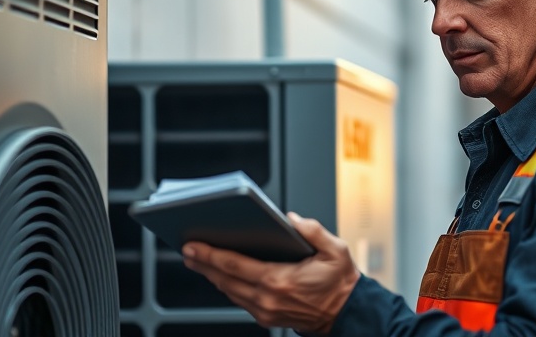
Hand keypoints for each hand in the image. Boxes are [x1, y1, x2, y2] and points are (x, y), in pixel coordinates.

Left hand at [182, 212, 360, 333]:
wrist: (348, 313)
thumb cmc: (341, 282)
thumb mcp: (336, 250)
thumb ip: (313, 230)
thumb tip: (291, 219)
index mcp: (280, 280)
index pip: (234, 265)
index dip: (209, 255)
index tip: (192, 246)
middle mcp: (268, 298)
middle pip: (225, 279)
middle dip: (203, 264)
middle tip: (187, 250)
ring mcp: (266, 311)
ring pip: (229, 291)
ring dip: (213, 275)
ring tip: (199, 260)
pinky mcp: (267, 318)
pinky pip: (240, 300)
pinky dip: (228, 286)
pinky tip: (222, 274)